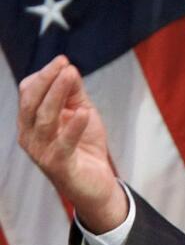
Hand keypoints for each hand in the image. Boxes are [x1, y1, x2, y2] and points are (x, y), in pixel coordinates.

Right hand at [16, 55, 127, 231]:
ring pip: (44, 120)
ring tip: (70, 77)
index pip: (28, 94)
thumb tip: (69, 68)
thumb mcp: (81, 112)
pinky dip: (73, 127)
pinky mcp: (59, 165)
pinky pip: (63, 144)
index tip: (63, 61)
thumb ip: (74, 93)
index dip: (44, 76)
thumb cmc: (84, 145)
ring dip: (57, 95)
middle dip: (46, 81)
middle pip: (31, 104)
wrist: (95, 182)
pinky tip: (83, 112)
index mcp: (31, 122)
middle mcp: (30, 136)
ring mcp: (42, 151)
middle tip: (63, 64)